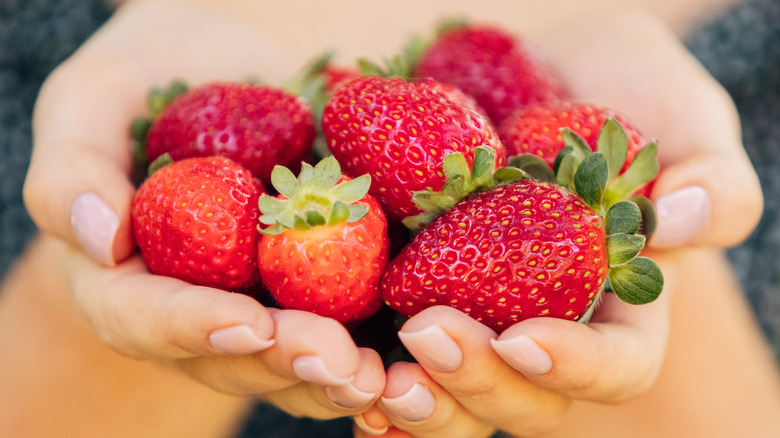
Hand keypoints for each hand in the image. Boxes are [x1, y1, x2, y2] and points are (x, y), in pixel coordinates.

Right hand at [23, 0, 382, 419]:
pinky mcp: (320, 292)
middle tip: (341, 362)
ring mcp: (262, 307)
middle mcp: (197, 308)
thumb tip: (99, 237)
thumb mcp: (98, 95)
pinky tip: (421, 363)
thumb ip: (74, 165)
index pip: (146, 317)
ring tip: (389, 378)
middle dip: (288, 363)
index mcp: (130, 275)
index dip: (194, 327)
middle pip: (234, 357)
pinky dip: (382, 357)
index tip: (246, 323)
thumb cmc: (155, 73)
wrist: (233, 68)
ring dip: (342, 379)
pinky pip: (347, 336)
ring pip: (295, 366)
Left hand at [354, 10, 761, 436]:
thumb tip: (685, 222)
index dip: (576, 367)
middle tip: (429, 335)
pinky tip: (321, 358)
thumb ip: (710, 174)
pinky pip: (385, 356)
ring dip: (410, 399)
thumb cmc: (616, 87)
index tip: (523, 338)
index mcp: (617, 303)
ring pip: (450, 399)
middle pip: (522, 401)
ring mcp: (475, 316)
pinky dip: (356, 371)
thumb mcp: (676, 111)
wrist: (528, 68)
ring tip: (362, 373)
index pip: (616, 366)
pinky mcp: (413, 293)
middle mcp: (543, 325)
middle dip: (477, 382)